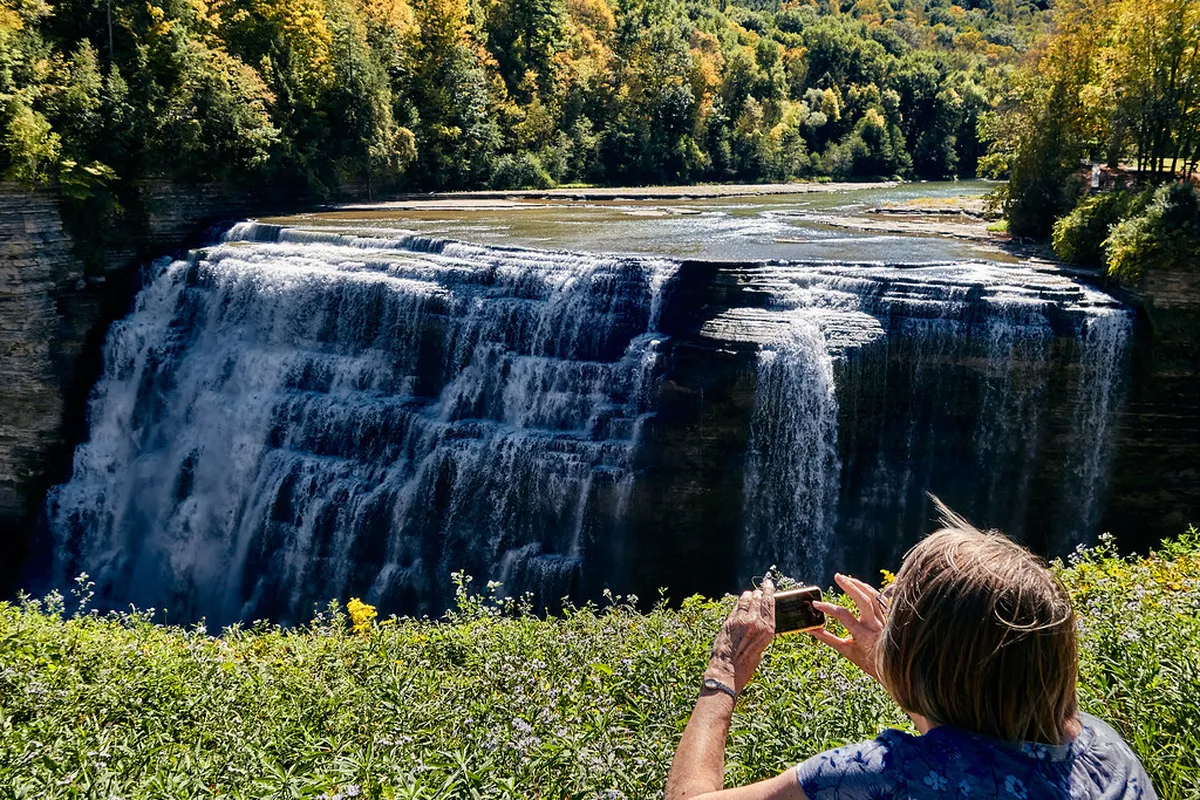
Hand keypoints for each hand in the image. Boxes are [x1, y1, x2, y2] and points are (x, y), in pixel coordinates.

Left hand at [705, 578, 774, 693]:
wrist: (728, 669)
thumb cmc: (746, 664)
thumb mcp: (761, 647)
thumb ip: (761, 632)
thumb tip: (760, 620)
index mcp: (768, 630)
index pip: (769, 604)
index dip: (769, 591)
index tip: (768, 584)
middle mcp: (756, 622)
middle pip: (758, 599)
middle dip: (758, 593)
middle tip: (758, 590)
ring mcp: (741, 620)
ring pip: (745, 600)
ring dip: (748, 596)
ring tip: (749, 594)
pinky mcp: (729, 621)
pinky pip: (736, 607)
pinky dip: (739, 603)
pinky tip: (740, 602)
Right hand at [808, 573, 886, 681]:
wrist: (890, 668)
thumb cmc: (866, 661)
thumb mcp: (845, 651)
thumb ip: (828, 638)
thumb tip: (811, 629)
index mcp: (862, 635)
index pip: (843, 615)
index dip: (828, 608)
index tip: (816, 604)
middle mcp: (874, 626)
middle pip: (863, 600)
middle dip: (850, 586)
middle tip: (837, 576)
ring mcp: (883, 621)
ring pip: (874, 597)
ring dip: (860, 585)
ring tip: (847, 579)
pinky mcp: (888, 618)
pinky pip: (881, 600)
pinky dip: (871, 591)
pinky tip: (862, 586)